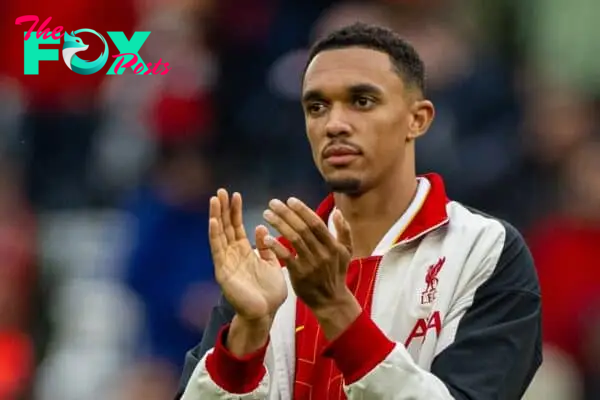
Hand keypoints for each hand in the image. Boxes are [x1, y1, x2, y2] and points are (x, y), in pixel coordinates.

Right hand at [209, 189, 286, 321]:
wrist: (266, 314)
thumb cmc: (269, 293)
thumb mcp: (272, 264)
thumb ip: (266, 247)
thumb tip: (261, 228)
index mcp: (244, 253)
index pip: (236, 227)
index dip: (235, 211)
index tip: (236, 194)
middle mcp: (232, 255)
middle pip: (225, 227)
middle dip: (223, 209)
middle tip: (220, 191)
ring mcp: (226, 262)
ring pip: (219, 235)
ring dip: (216, 216)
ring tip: (215, 199)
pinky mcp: (223, 271)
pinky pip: (217, 250)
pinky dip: (215, 235)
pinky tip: (213, 221)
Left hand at [262, 197, 354, 311]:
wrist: (331, 300)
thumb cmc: (337, 273)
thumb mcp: (346, 252)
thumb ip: (344, 231)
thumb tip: (337, 212)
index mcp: (333, 245)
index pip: (316, 223)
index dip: (302, 210)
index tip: (290, 200)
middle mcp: (322, 253)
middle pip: (302, 228)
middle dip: (286, 213)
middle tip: (273, 203)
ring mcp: (310, 264)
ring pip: (293, 239)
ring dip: (279, 224)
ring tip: (267, 214)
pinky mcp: (299, 274)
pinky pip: (286, 257)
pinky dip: (276, 246)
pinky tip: (266, 238)